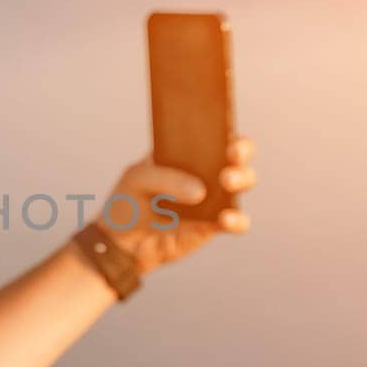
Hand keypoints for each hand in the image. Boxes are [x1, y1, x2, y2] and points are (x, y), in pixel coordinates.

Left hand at [95, 137, 255, 273]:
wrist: (123, 242)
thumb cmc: (130, 201)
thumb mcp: (137, 180)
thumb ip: (165, 179)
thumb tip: (200, 191)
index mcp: (188, 149)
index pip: (215, 130)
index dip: (226, 125)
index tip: (226, 128)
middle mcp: (207, 169)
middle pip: (238, 155)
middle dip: (241, 150)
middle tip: (231, 154)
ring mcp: (214, 197)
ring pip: (244, 182)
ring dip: (242, 179)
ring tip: (226, 181)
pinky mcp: (215, 224)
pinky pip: (236, 222)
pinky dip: (236, 220)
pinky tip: (225, 219)